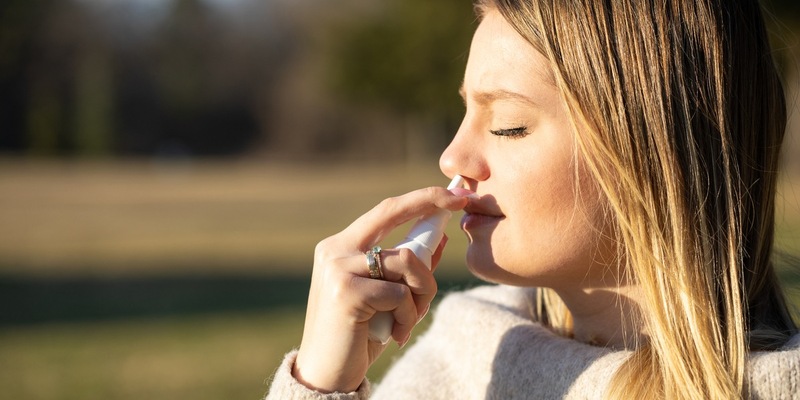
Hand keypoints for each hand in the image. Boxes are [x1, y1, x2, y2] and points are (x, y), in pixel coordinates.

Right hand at [292, 186, 467, 392]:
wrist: (326, 376)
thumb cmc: (359, 335)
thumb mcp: (386, 296)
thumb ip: (408, 267)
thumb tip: (440, 235)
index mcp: (340, 246)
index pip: (385, 210)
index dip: (420, 198)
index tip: (453, 192)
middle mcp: (334, 250)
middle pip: (391, 212)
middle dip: (430, 202)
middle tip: (462, 200)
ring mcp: (337, 269)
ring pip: (406, 260)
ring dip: (421, 293)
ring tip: (409, 320)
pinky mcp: (346, 292)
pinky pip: (400, 293)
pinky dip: (407, 315)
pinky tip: (394, 335)